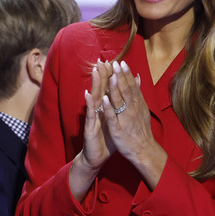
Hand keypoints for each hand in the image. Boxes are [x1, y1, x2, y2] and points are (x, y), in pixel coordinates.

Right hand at [69, 60, 114, 199]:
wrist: (96, 155)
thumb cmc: (107, 138)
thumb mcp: (115, 120)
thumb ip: (119, 107)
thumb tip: (126, 96)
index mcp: (105, 108)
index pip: (108, 89)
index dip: (110, 75)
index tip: (112, 61)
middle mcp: (98, 110)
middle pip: (100, 89)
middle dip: (101, 74)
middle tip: (102, 60)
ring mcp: (92, 117)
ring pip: (94, 98)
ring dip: (94, 84)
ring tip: (95, 70)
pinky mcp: (89, 127)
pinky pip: (90, 114)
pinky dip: (90, 105)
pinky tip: (88, 95)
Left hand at [101, 60, 165, 188]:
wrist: (144, 150)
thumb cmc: (141, 129)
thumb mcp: (142, 109)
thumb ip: (138, 93)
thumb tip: (138, 77)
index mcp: (138, 104)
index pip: (132, 86)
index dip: (126, 74)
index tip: (122, 62)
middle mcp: (132, 109)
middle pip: (126, 90)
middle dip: (120, 77)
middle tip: (115, 63)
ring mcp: (125, 119)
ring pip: (120, 101)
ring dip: (115, 88)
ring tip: (111, 76)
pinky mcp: (118, 129)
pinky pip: (112, 117)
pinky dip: (109, 108)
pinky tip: (104, 99)